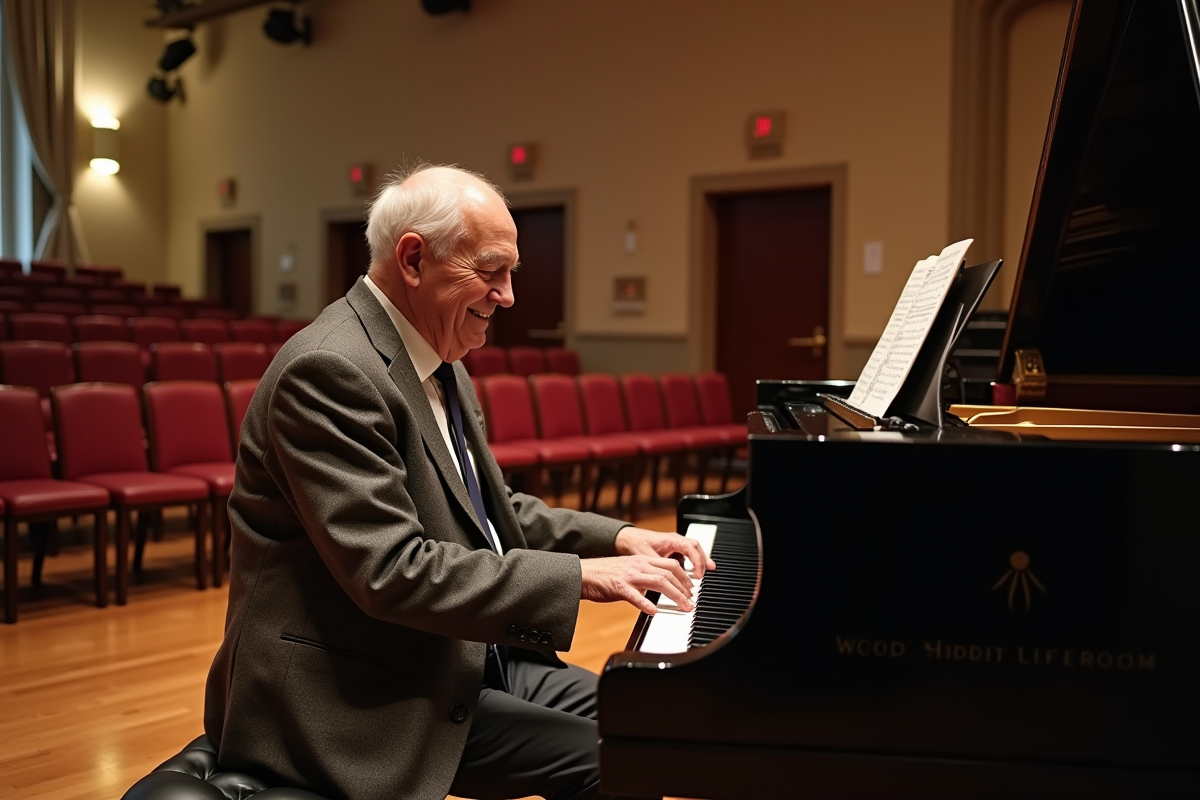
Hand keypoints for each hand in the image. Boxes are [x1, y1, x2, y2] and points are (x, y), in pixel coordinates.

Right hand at [580, 555, 694, 615]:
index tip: (690, 588)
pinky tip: (654, 611)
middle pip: (669, 573)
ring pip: (659, 582)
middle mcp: (638, 565)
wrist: (584, 574)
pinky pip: (635, 595)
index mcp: (642, 560)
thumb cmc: (605, 574)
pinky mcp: (619, 587)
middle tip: (691, 601)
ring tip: (683, 606)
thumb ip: (644, 576)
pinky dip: (646, 604)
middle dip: (684, 588)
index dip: (684, 576)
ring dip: (675, 595)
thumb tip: (658, 588)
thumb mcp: (629, 570)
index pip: (671, 565)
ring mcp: (629, 575)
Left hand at [614, 526, 715, 579]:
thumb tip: (665, 581)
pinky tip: (696, 571)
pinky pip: (688, 552)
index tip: (698, 574)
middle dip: (704, 559)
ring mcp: (675, 544)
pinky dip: (694, 560)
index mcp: (671, 540)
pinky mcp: (673, 549)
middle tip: (710, 571)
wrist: (626, 538)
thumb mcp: (645, 557)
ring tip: (709, 570)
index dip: (697, 560)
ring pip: (693, 549)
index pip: (690, 547)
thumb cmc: (635, 544)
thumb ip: (656, 568)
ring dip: (701, 559)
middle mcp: (675, 540)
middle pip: (696, 547)